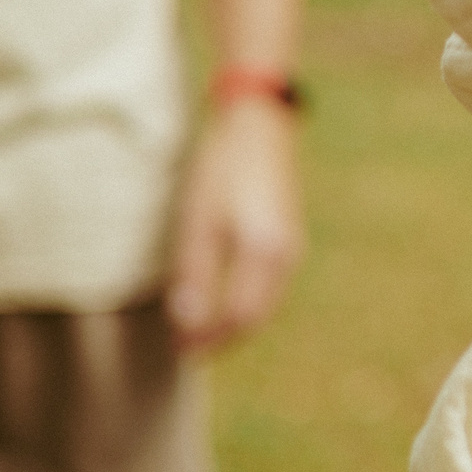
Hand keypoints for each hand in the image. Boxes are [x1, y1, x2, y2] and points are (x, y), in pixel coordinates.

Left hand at [168, 97, 304, 351]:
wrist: (256, 120)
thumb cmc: (221, 166)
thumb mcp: (199, 219)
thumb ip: (195, 273)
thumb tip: (188, 323)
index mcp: (265, 252)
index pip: (241, 318)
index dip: (210, 340)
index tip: (181, 351)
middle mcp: (286, 254)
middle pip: (257, 316)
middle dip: (223, 337)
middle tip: (186, 350)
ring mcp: (291, 244)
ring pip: (265, 302)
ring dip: (234, 321)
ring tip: (199, 329)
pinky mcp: (286, 234)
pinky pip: (269, 283)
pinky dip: (246, 300)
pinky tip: (223, 297)